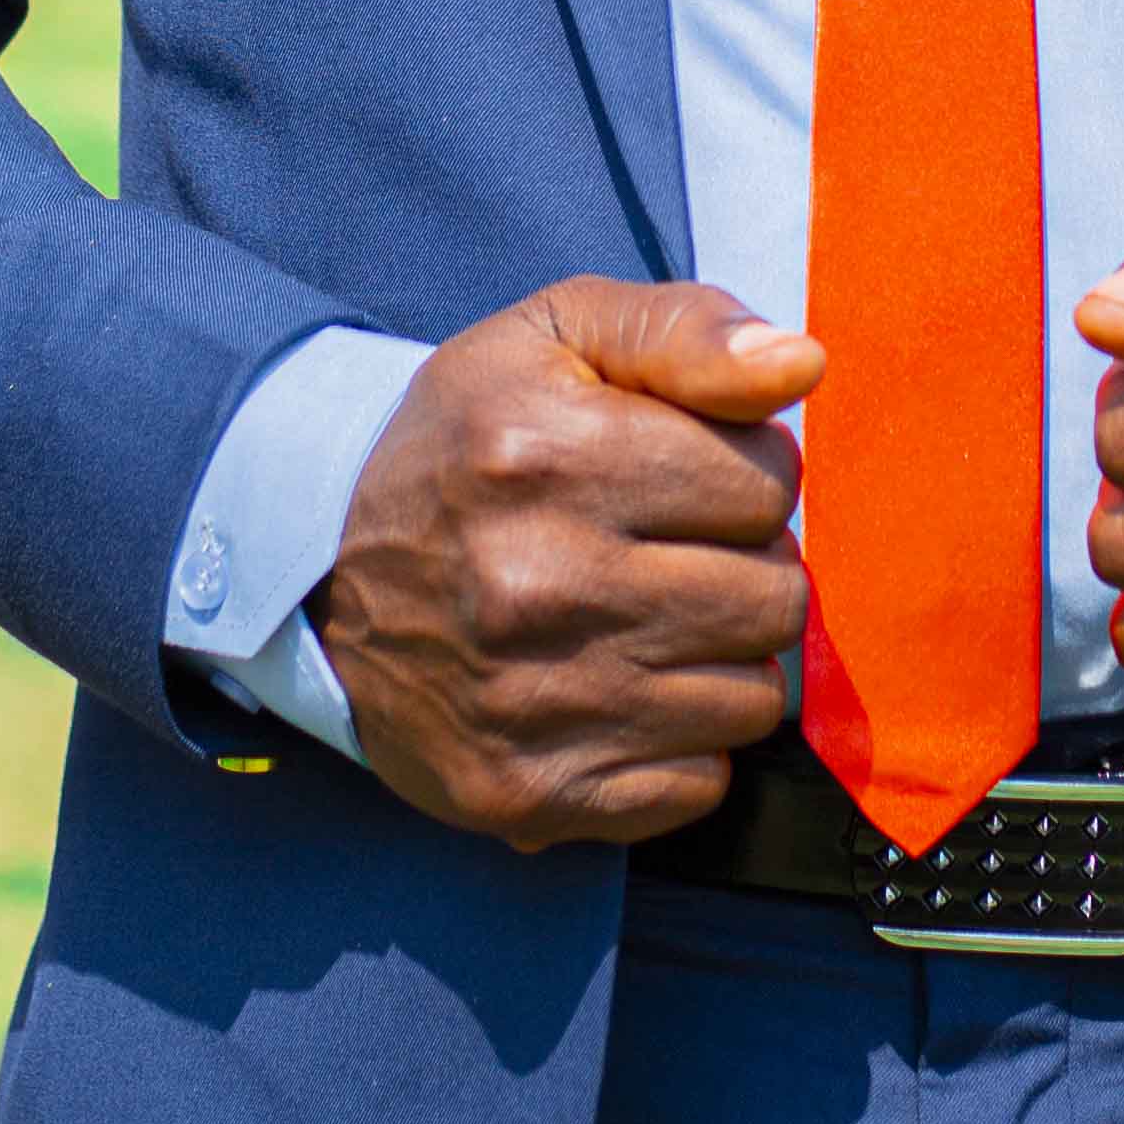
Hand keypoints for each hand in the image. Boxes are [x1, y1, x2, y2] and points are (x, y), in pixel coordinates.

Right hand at [312, 278, 820, 851]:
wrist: (320, 570)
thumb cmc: (470, 439)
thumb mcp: (559, 335)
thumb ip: (689, 330)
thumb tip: (802, 365)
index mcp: (551, 454)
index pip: (766, 483)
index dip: (744, 473)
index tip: (686, 477)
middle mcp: (539, 583)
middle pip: (771, 597)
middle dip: (745, 566)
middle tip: (676, 554)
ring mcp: (533, 702)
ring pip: (750, 699)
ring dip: (720, 658)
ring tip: (649, 621)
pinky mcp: (528, 793)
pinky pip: (698, 787)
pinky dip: (681, 744)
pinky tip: (622, 694)